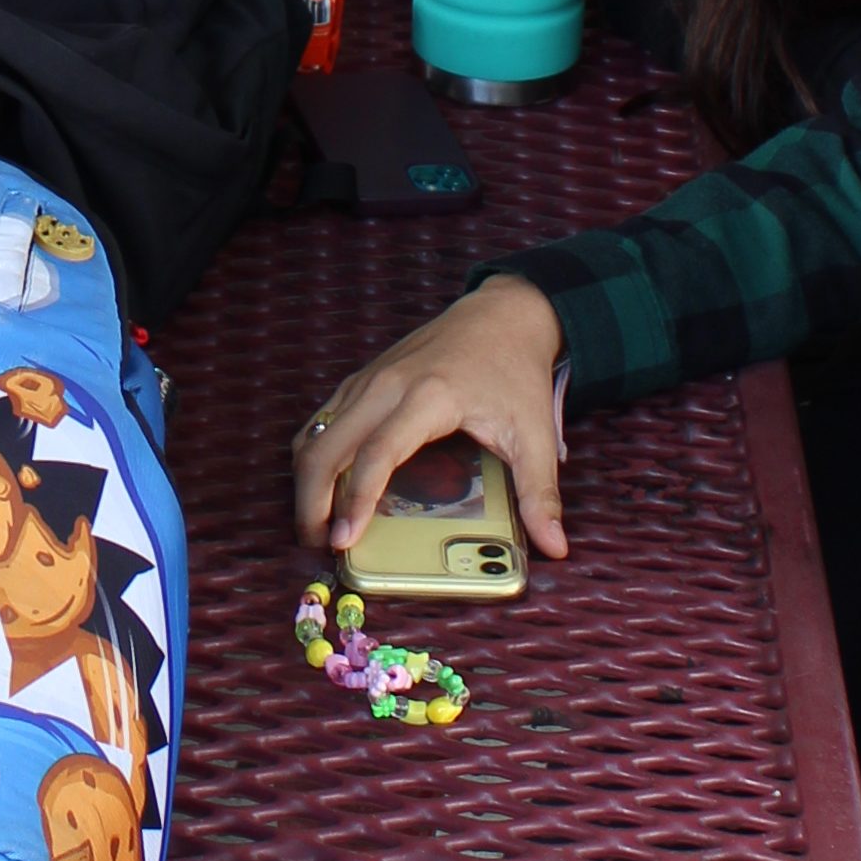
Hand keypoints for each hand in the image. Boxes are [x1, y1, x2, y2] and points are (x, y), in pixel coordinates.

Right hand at [294, 275, 568, 561]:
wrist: (503, 314)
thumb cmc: (515, 371)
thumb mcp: (534, 433)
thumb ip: (539, 493)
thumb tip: (554, 546)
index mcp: (428, 397)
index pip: (377, 454)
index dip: (355, 500)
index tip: (344, 539)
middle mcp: (388, 385)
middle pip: (327, 448)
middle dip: (312, 501)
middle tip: (320, 544)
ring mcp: (369, 379)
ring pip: (315, 434)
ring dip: (307, 482)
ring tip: (316, 524)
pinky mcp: (362, 379)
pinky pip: (322, 421)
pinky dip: (314, 456)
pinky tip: (324, 486)